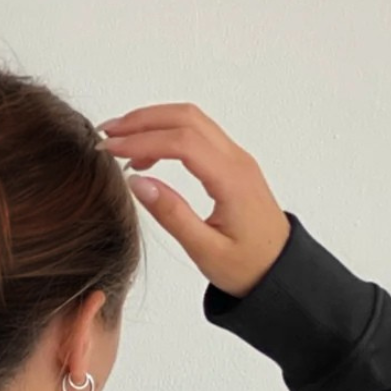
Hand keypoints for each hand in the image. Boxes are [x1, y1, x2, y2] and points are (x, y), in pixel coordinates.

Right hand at [97, 103, 291, 298]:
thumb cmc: (249, 268)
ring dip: (154, 123)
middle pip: (185, 118)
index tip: (110, 150)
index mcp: (231, 180)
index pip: (181, 142)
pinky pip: (198, 134)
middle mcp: (237, 160)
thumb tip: (137, 182)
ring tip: (120, 142)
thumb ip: (172, 214)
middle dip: (142, 120)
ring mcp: (236, 158)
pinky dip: (168, 133)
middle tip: (107, 135)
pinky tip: (147, 156)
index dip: (142, 140)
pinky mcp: (232, 164)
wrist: (282, 272)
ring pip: (191, 120)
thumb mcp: (206, 251)